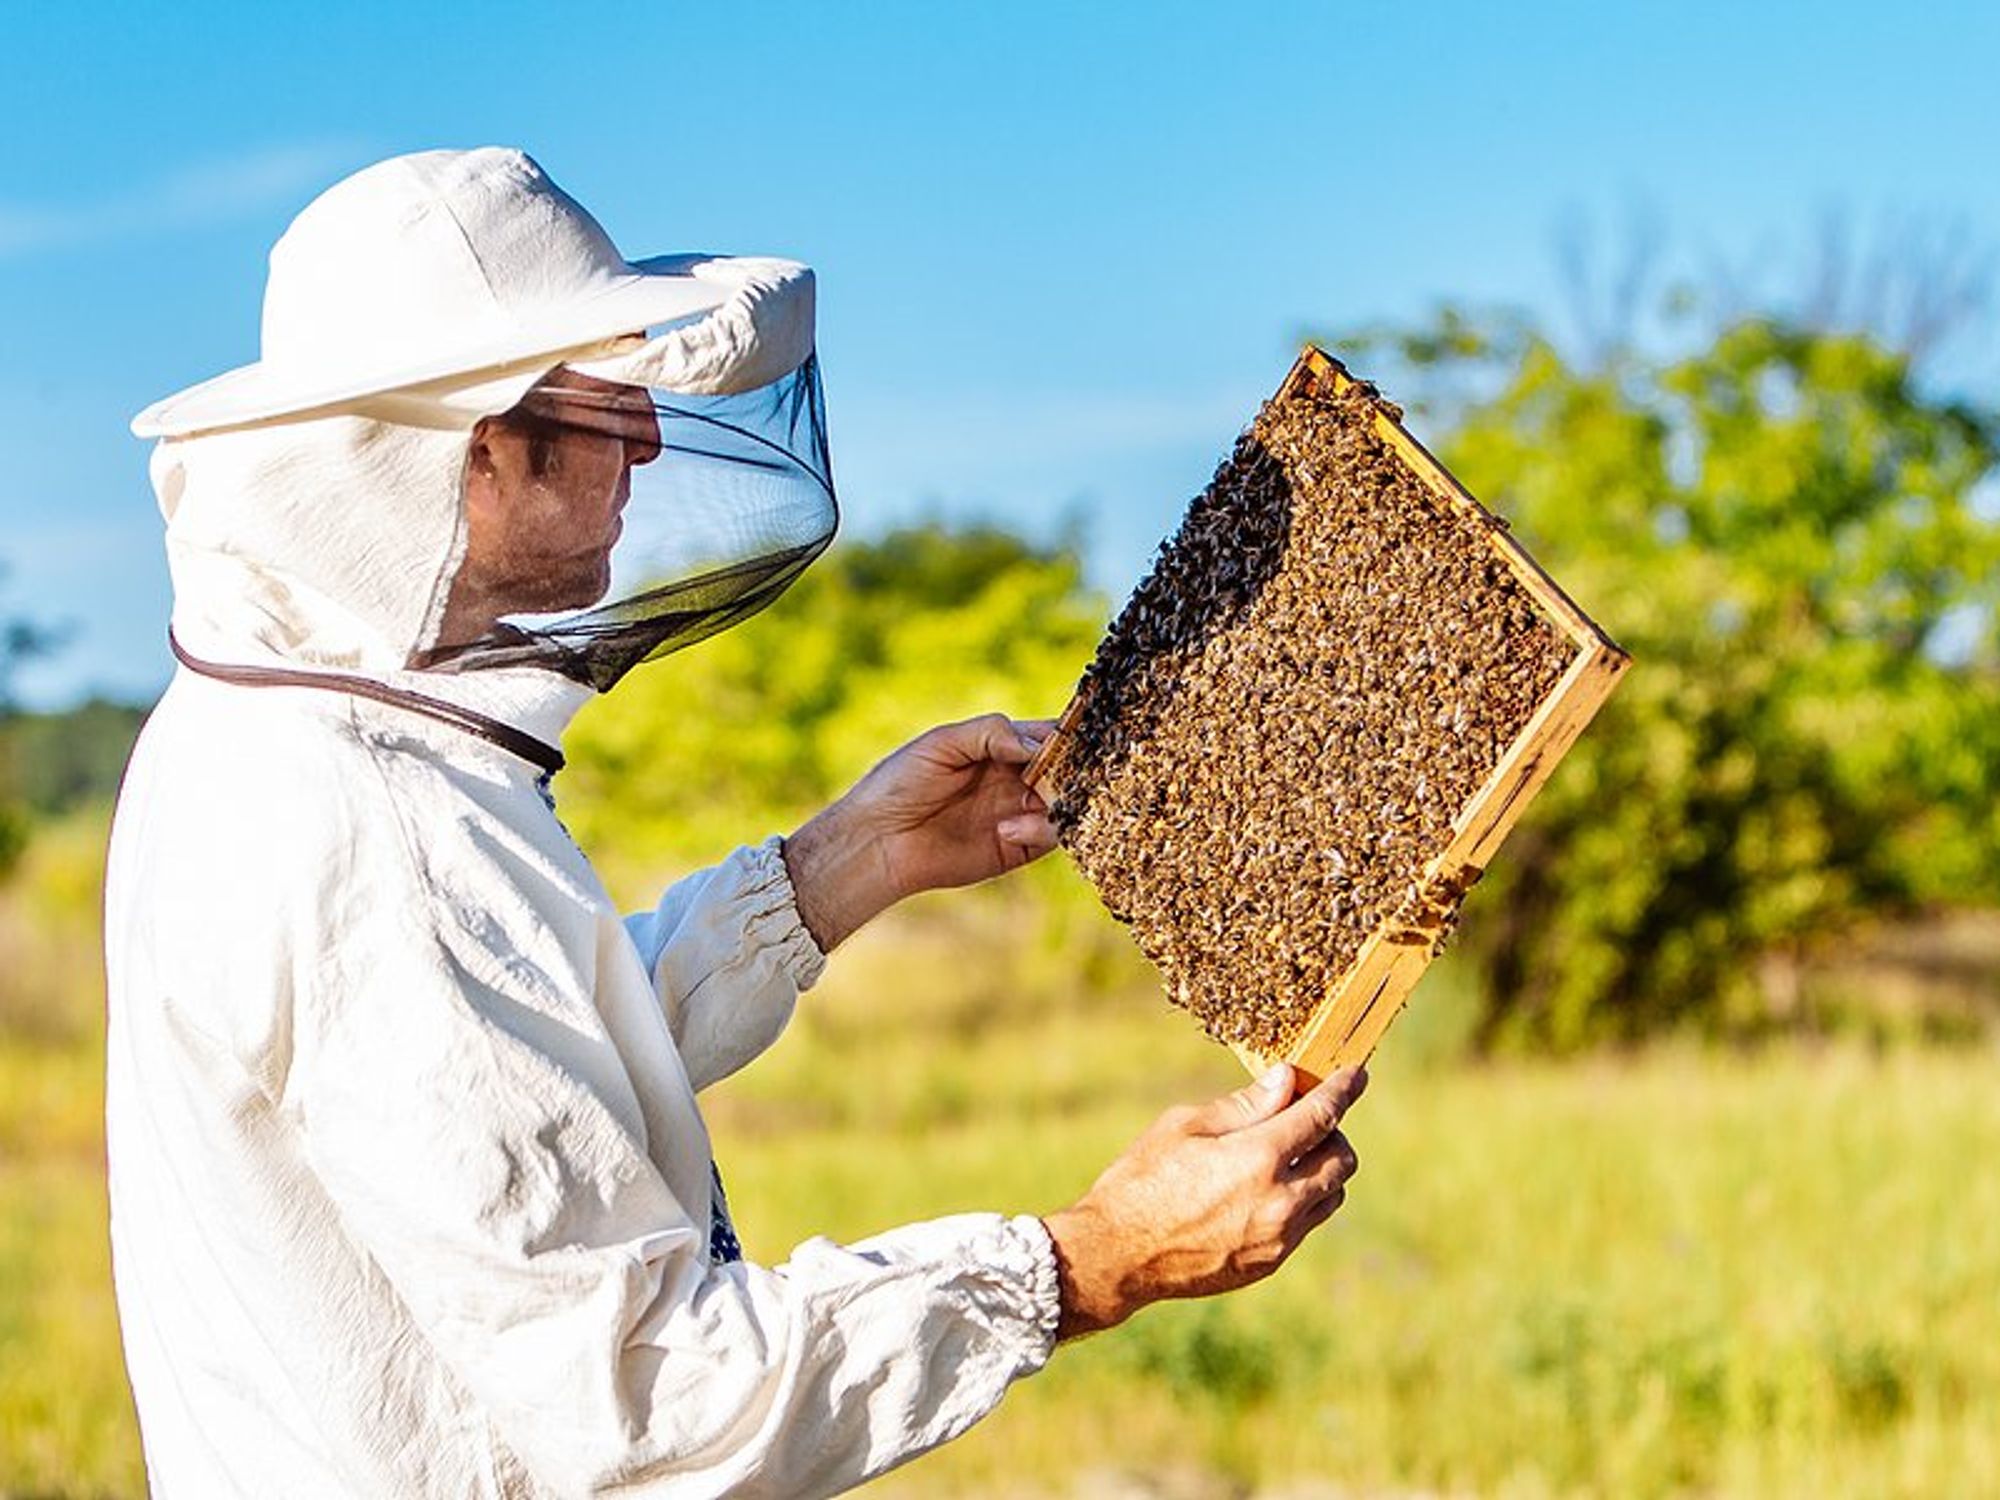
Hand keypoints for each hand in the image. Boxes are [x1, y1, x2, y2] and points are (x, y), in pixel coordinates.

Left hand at [783, 714, 1057, 950]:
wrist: (878, 840)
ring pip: (1068, 802)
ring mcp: (1021, 811)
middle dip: (1072, 768)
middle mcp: (1017, 777)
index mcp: (1001, 746)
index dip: (1067, 734)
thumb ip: (990, 733)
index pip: (1050, 734)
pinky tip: (1007, 828)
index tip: (1073, 737)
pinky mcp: (1019, 846)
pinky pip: (1052, 835)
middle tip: (1060, 772)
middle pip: (1068, 768)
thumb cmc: (901, 783)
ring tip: (1034, 800)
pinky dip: (1042, 828)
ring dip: (1061, 798)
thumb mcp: (941, 743)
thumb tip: (1037, 744)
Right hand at [1040, 1064, 1365, 1338]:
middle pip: (1341, 1159)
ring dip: (1322, 1169)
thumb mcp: (1185, 1127)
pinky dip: (1302, 1199)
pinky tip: (1265, 1189)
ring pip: (1332, 1194)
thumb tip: (1286, 1081)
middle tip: (1305, 1118)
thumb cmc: (1143, 1179)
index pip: (1322, 1116)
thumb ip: (1244, 1106)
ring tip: (1286, 1155)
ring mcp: (1278, 1237)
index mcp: (1258, 1158)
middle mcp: (1280, 1201)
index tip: (1357, 1074)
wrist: (1118, 1254)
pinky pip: (1307, 1224)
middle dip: (1333, 1132)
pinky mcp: (1269, 1262)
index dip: (1344, 1089)